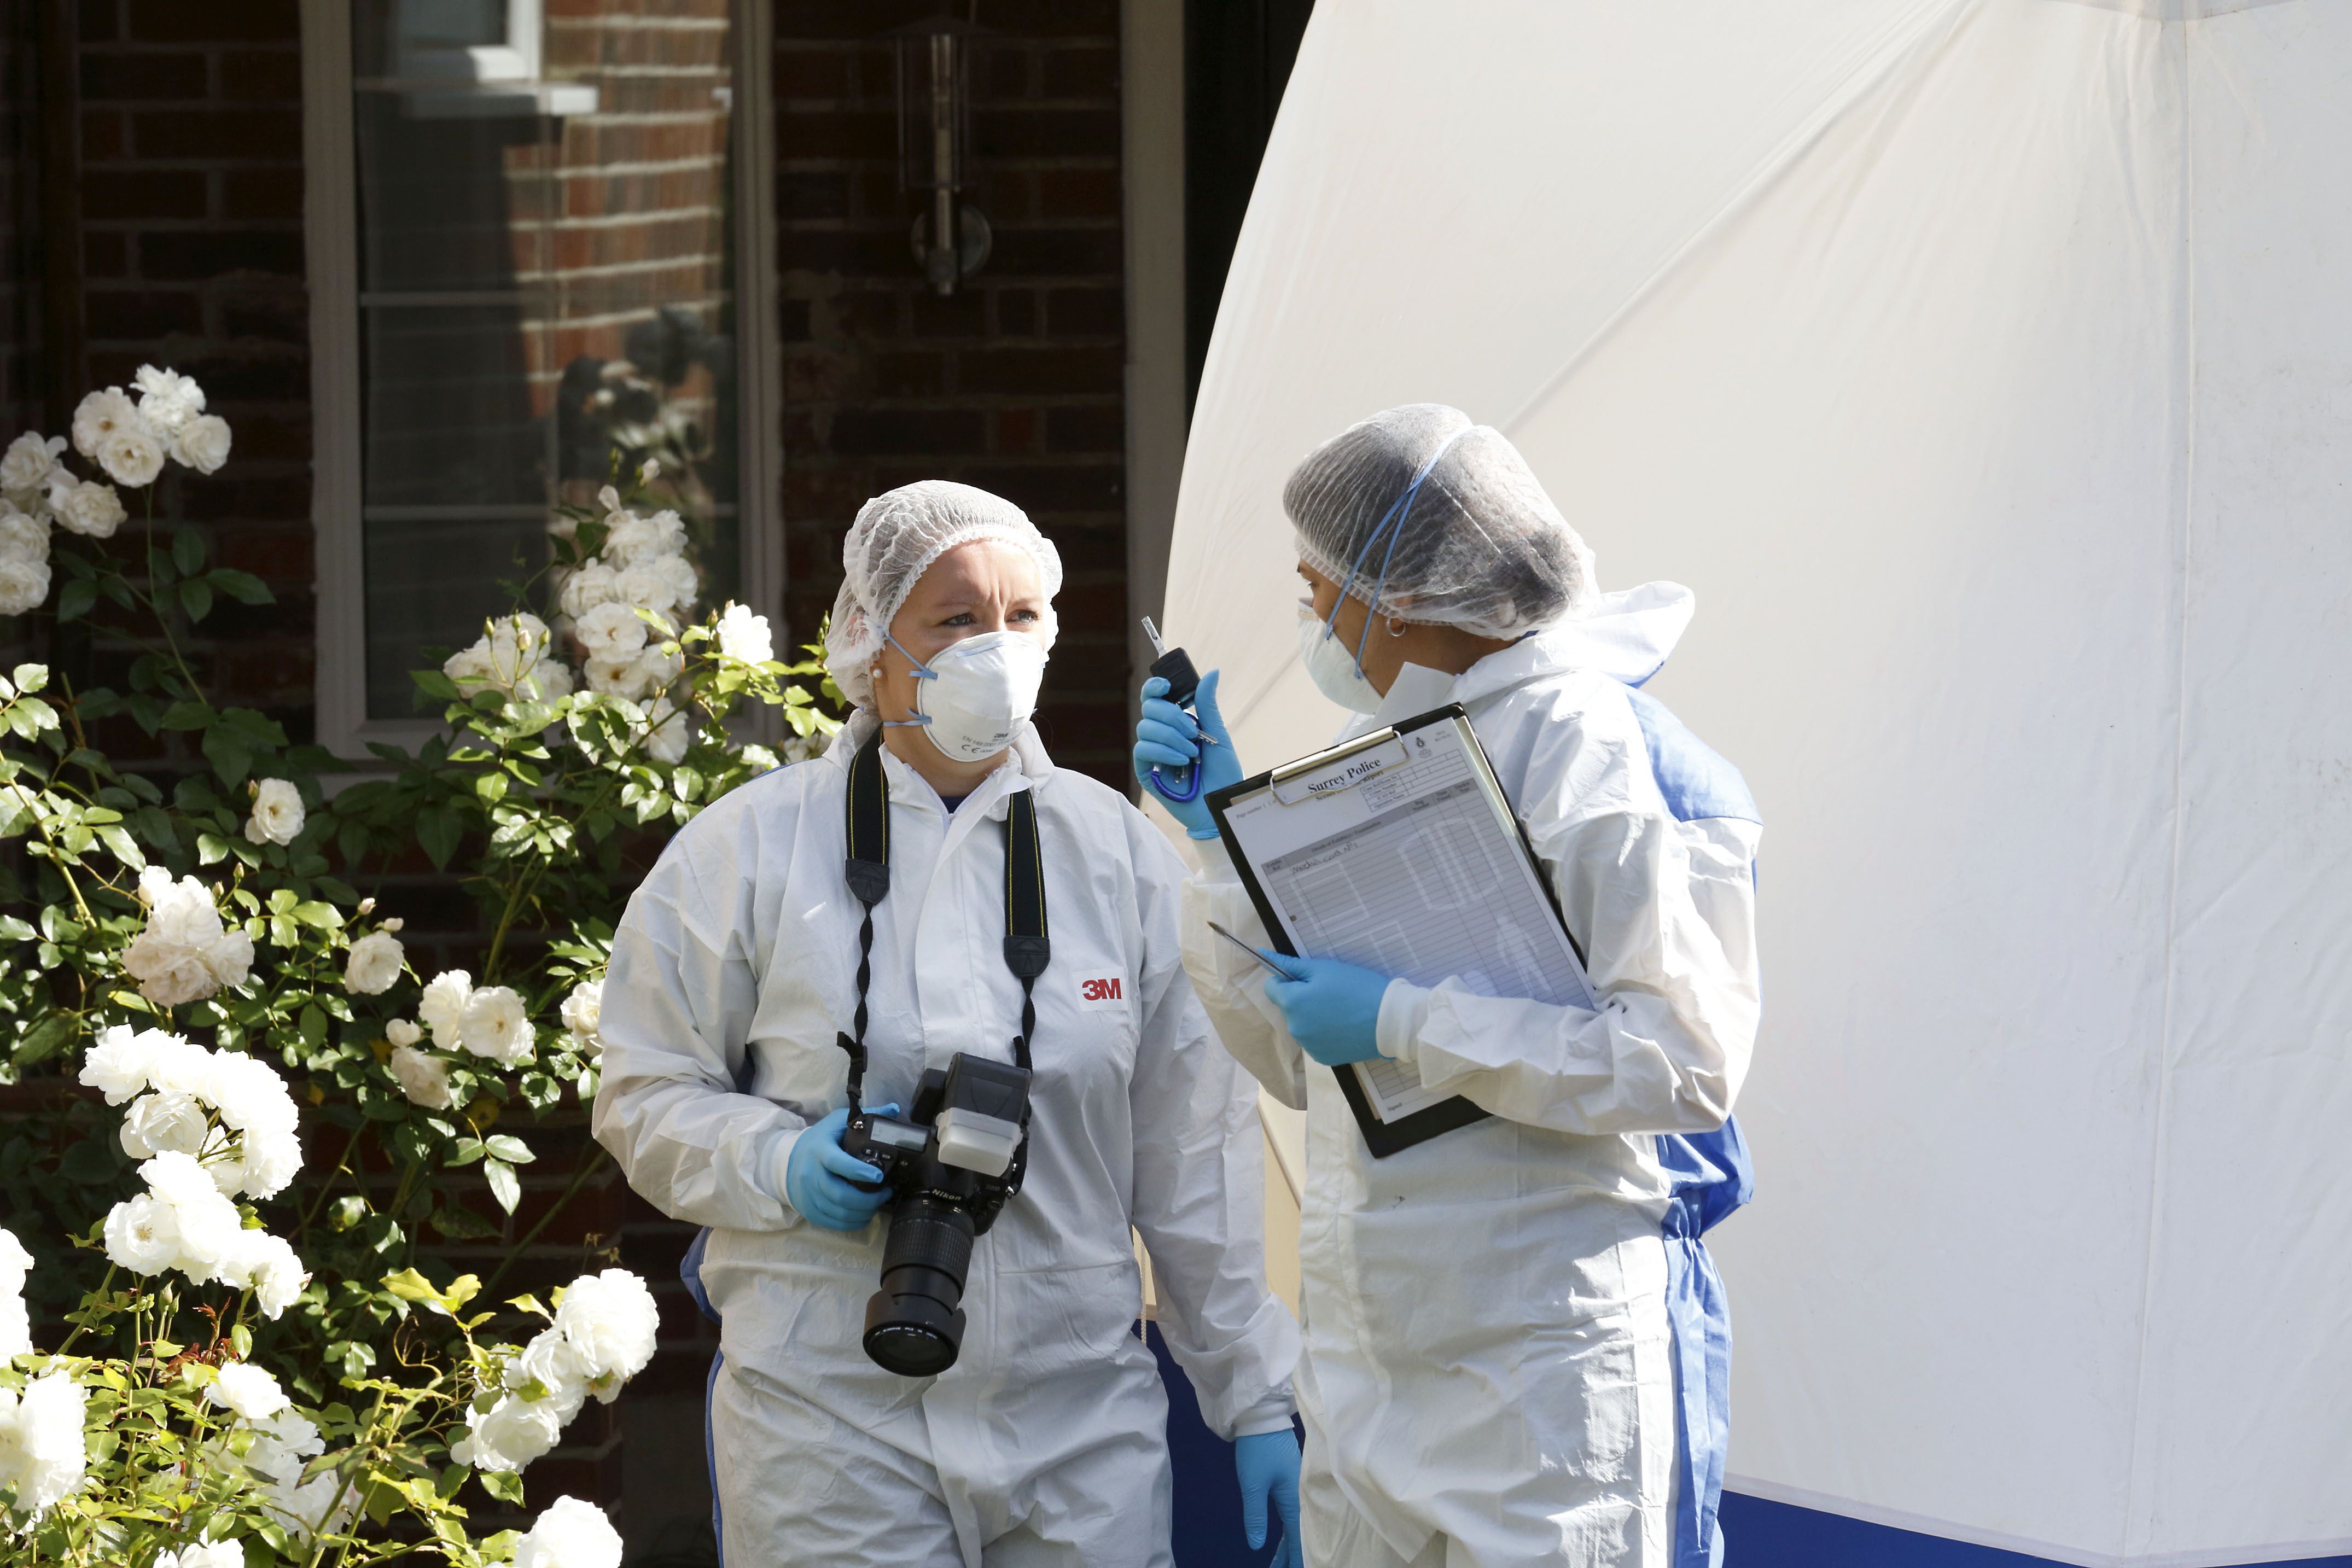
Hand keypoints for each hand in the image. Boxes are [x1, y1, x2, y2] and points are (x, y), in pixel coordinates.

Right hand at [784, 1104, 897, 1230]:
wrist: (786, 1161)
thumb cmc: (819, 1140)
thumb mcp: (837, 1122)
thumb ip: (864, 1116)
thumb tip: (894, 1109)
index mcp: (820, 1151)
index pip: (838, 1163)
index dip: (859, 1171)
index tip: (880, 1176)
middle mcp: (811, 1175)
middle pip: (841, 1195)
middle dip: (869, 1199)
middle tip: (886, 1192)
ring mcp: (808, 1196)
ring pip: (839, 1213)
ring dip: (864, 1212)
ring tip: (878, 1202)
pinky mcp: (809, 1211)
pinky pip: (834, 1223)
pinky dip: (853, 1223)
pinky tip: (865, 1215)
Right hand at [1133, 670, 1243, 837]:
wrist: (1221, 804)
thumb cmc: (1223, 773)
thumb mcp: (1218, 734)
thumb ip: (1207, 704)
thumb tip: (1213, 672)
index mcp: (1176, 722)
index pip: (1155, 696)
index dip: (1155, 686)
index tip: (1167, 686)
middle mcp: (1161, 734)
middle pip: (1149, 708)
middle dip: (1172, 717)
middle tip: (1193, 733)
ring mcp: (1152, 752)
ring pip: (1145, 728)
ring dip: (1172, 738)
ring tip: (1192, 754)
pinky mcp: (1145, 771)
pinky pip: (1143, 750)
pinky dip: (1164, 752)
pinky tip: (1181, 762)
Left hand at [1234, 1428, 1302, 1567]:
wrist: (1263, 1416)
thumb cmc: (1258, 1449)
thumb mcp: (1253, 1484)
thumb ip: (1256, 1516)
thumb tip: (1256, 1546)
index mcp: (1295, 1499)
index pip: (1300, 1538)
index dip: (1299, 1559)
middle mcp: (1301, 1496)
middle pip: (1301, 1534)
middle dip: (1295, 1555)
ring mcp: (1298, 1489)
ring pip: (1297, 1525)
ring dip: (1292, 1545)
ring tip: (1283, 1563)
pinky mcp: (1292, 1482)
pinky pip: (1295, 1514)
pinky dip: (1291, 1530)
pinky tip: (1287, 1539)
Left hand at [1263, 956, 1392, 1065]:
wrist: (1390, 1020)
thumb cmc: (1357, 987)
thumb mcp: (1325, 969)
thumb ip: (1291, 965)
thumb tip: (1263, 956)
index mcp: (1292, 1003)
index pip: (1271, 987)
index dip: (1288, 979)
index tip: (1309, 978)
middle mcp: (1294, 1028)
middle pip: (1288, 1007)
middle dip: (1302, 998)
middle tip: (1330, 992)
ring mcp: (1308, 1046)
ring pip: (1301, 1024)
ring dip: (1312, 1016)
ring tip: (1339, 1010)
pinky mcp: (1323, 1058)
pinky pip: (1314, 1040)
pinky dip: (1323, 1033)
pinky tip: (1343, 1026)